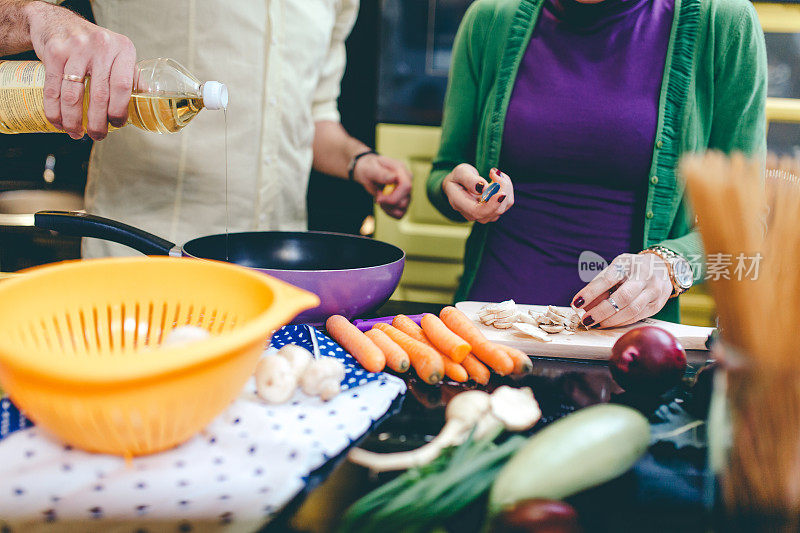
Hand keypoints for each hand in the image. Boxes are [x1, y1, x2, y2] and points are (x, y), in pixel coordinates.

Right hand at [25, 1, 135, 139]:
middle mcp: (101, 47)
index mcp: (122, 49)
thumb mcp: (118, 52)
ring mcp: (75, 49)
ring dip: (73, 121)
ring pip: (73, 96)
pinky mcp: (53, 53)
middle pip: (99, 95)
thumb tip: (149, 97)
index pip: (123, 87)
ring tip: (76, 133)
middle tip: (97, 135)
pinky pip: (53, 90)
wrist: (57, 20)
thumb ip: (131, 74)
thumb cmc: (93, 43)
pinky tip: (59, 122)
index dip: (119, 111)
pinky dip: (54, 111)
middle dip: (97, 123)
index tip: (117, 124)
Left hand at [352, 153, 411, 218]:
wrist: (368, 173)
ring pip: (403, 208)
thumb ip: (381, 174)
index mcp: (401, 171)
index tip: (379, 198)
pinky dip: (390, 213)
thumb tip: (394, 178)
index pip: (406, 187)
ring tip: (380, 199)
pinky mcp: (403, 201)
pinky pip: (400, 214)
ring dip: (388, 208)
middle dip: (388, 203)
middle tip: (378, 197)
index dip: (393, 197)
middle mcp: (407, 181)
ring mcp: (406, 192)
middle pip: (404, 201)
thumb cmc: (368, 168)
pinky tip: (384, 205)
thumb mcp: (369, 169)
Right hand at [441, 164, 513, 223]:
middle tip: (495, 172)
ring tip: (494, 172)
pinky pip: (507, 201)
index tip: (502, 193)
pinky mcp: (494, 211)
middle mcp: (473, 214)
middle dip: (502, 189)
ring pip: (504, 205)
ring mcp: (485, 215)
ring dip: (505, 186)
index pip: (478, 212)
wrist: (459, 184)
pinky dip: (507, 187)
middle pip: (496, 210)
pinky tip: (497, 178)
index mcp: (460, 205)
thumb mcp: (459, 172)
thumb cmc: (458, 177)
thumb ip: (469, 180)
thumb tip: (483, 188)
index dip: (492, 205)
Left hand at [571, 253, 672, 328]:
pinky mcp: (657, 304)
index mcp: (628, 263)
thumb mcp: (615, 268)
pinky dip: (621, 322)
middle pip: (623, 297)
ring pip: (631, 310)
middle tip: (586, 319)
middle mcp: (644, 276)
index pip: (608, 279)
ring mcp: (654, 290)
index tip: (577, 302)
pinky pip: (637, 317)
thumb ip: (600, 284)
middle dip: (601, 311)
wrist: (662, 266)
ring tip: (596, 323)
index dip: (591, 292)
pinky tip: (609, 323)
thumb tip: (583, 306)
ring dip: (611, 320)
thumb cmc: (631, 268)